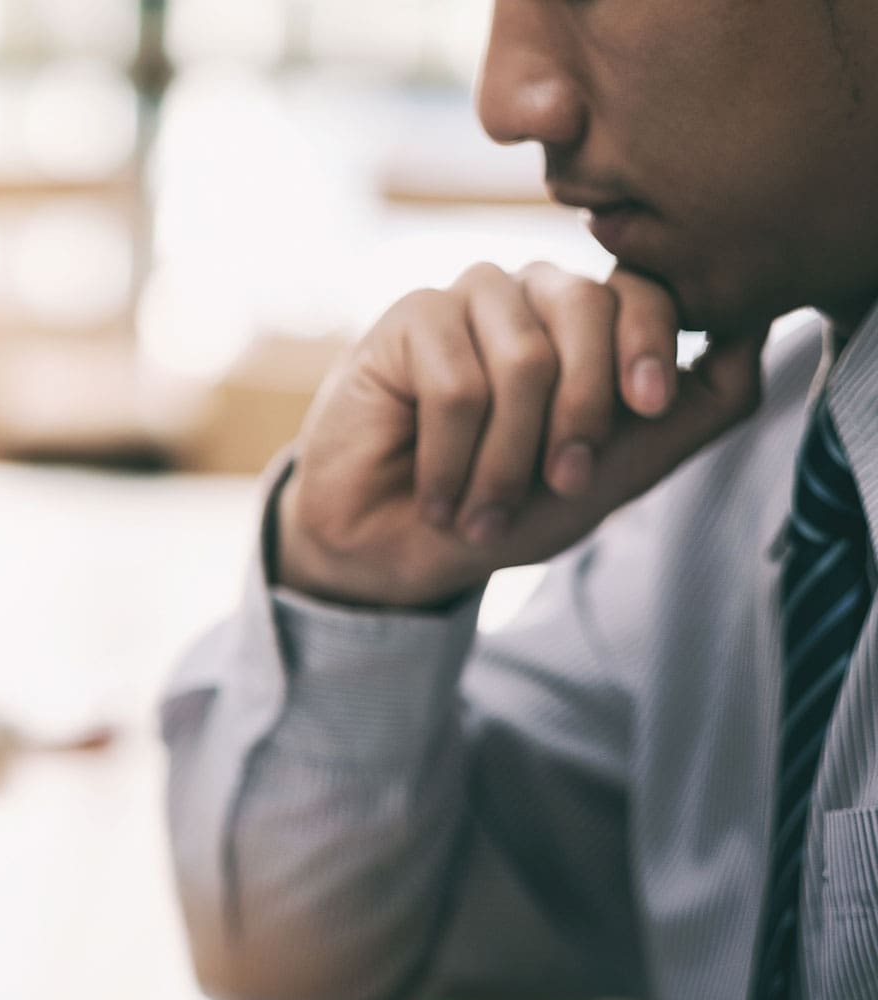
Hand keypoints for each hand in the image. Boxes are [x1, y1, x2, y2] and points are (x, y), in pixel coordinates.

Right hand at [278, 262, 768, 607]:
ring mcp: (468, 301)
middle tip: (559, 485)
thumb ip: (697, 408)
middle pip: (588, 309)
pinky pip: (456, 384)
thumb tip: (758, 332)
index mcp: (588, 321)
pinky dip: (451, 456)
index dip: (648, 347)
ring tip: (482, 509)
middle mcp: (532, 298)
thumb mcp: (617, 472)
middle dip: (580, 416)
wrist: (395, 552)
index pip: (642, 291)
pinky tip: (437, 492)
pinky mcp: (408, 320)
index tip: (645, 409)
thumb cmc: (503, 509)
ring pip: (523, 356)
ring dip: (507, 458)